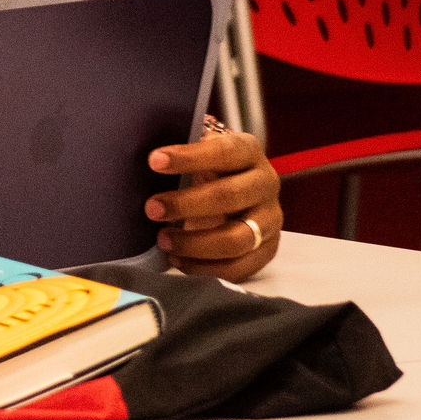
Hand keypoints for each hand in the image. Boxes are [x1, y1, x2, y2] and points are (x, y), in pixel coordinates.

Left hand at [146, 128, 282, 281]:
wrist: (239, 194)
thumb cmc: (210, 170)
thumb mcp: (200, 153)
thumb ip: (183, 154)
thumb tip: (151, 160)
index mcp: (248, 152)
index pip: (223, 152)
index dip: (189, 157)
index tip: (154, 161)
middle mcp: (265, 184)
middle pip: (229, 196)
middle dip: (185, 204)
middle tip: (151, 209)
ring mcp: (270, 219)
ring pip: (237, 238)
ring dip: (194, 243)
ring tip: (162, 240)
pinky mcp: (267, 249)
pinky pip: (239, 266)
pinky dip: (205, 268)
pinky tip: (178, 260)